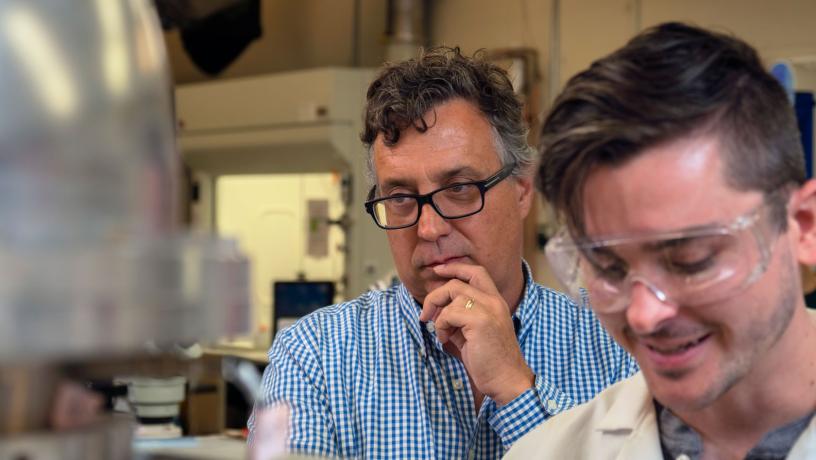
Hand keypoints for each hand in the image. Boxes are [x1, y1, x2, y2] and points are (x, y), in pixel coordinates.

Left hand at [419, 262, 533, 405]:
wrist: (506, 380)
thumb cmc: (489, 361)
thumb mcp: (472, 333)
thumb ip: (459, 318)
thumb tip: (436, 311)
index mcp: (496, 302)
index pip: (476, 272)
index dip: (455, 268)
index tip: (437, 271)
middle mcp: (494, 301)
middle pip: (458, 282)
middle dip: (436, 295)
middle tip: (426, 313)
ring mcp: (488, 309)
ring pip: (452, 295)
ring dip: (439, 315)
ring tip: (442, 333)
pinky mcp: (480, 321)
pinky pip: (450, 313)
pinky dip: (442, 325)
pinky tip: (446, 340)